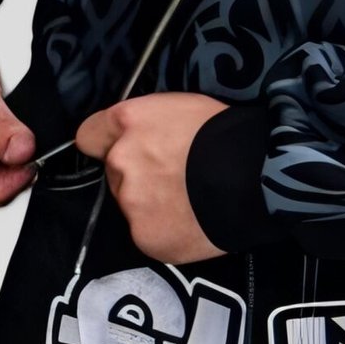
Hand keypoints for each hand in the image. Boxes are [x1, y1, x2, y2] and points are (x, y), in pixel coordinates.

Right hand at [0, 40, 36, 205]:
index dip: (21, 175)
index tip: (34, 149)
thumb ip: (1, 128)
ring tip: (13, 120)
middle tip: (25, 131)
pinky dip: (8, 138)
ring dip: (14, 148)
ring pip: (0, 167)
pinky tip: (8, 119)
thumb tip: (24, 154)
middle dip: (18, 161)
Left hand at [75, 93, 227, 263]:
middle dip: (138, 174)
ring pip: (131, 205)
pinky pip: (148, 233)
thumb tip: (145, 138)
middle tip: (173, 176)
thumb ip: (149, 123)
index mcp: (128, 121)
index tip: (124, 149)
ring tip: (189, 201)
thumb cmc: (226, 133)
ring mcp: (130, 202)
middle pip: (115, 172)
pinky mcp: (144, 236)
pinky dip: (165, 230)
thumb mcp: (183, 107)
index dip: (107, 143)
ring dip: (151, 204)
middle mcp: (120, 160)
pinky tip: (191, 222)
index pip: (90, 135)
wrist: (254, 177)